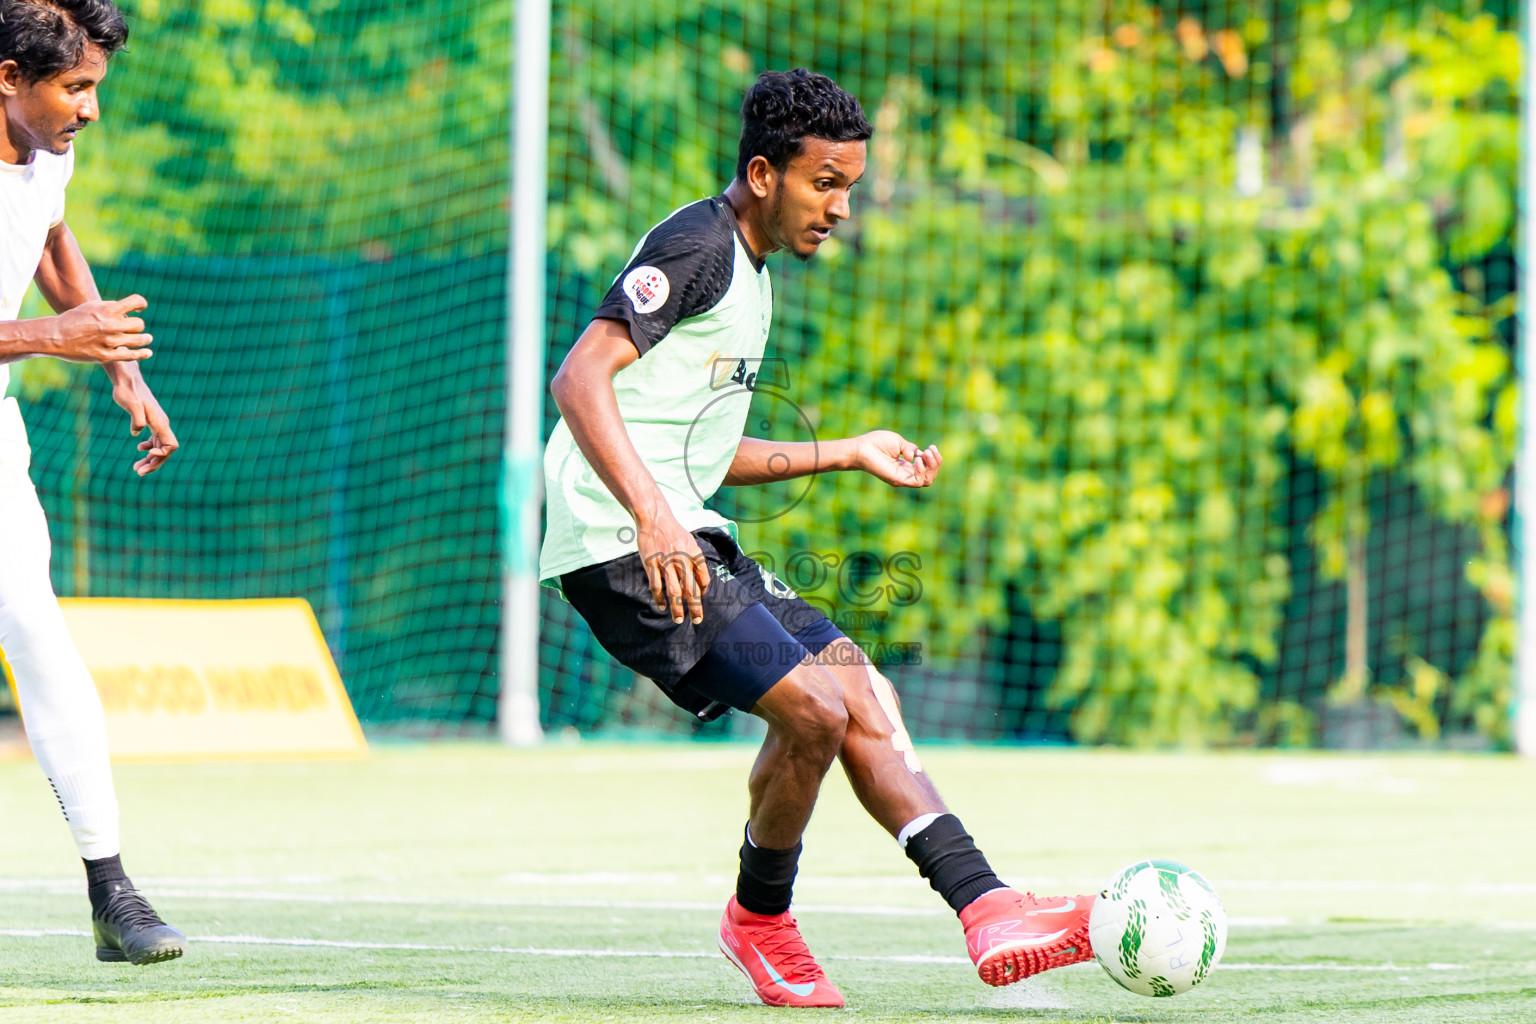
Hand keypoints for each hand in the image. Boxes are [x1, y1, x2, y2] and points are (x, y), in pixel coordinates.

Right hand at [47, 295, 153, 362]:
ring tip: (147, 338)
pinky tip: (148, 352)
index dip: (141, 304)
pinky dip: (143, 354)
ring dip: (145, 339)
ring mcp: (109, 342)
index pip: (136, 302)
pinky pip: (132, 355)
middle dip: (138, 325)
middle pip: (139, 324)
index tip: (140, 308)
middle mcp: (111, 325)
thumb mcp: (91, 307)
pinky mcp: (106, 356)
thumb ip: (111, 307)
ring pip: (140, 340)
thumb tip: (129, 311)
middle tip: (134, 327)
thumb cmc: (74, 319)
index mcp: (108, 310)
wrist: (55, 336)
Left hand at [110, 372, 178, 475]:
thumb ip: (137, 419)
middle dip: (154, 463)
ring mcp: (157, 424)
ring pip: (159, 447)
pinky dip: (149, 448)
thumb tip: (137, 434)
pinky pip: (155, 440)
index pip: (170, 445)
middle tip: (138, 472)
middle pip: (165, 450)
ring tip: (136, 468)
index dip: (162, 455)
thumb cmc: (128, 391)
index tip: (147, 455)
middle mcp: (162, 425)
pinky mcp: (151, 422)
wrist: (127, 380)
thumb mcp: (131, 404)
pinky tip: (139, 448)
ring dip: (150, 459)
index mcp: (160, 423)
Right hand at [636, 509, 709, 624]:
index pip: (703, 577)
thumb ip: (696, 562)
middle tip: (697, 620)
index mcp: (694, 553)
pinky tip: (662, 607)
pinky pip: (656, 586)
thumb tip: (700, 584)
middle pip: (691, 589)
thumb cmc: (674, 532)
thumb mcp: (691, 542)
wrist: (654, 518)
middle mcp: (682, 559)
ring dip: (677, 608)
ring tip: (679, 619)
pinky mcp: (651, 564)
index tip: (700, 598)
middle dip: (695, 607)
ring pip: (674, 591)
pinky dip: (659, 598)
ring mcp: (665, 563)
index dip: (703, 591)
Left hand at [854, 430, 942, 487]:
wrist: (861, 448)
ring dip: (932, 467)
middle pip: (931, 477)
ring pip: (927, 481)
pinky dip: (922, 471)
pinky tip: (917, 460)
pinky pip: (917, 481)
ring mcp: (902, 478)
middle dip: (936, 463)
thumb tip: (918, 455)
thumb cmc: (876, 443)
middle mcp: (906, 474)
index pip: (928, 469)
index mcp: (907, 466)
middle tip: (930, 450)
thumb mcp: (899, 442)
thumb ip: (911, 448)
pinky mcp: (898, 480)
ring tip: (925, 454)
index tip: (930, 447)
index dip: (934, 459)